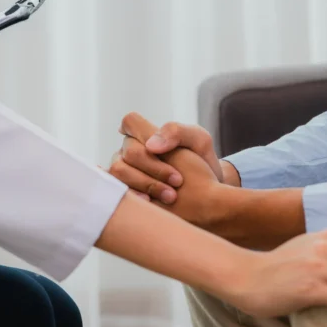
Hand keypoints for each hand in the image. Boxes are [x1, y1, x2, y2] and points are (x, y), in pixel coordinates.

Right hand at [109, 112, 225, 204]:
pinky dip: (134, 195)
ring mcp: (125, 172)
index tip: (161, 150)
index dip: (139, 132)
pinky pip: (117, 191)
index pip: (130, 122)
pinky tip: (151, 203)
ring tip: (170, 196)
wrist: (209, 196)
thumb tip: (150, 145)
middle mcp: (130, 152)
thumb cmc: (202, 164)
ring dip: (145, 182)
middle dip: (154, 167)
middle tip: (178, 181)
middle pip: (129, 151)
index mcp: (146, 135)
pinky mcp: (125, 193)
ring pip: (118, 171)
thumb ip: (176, 132)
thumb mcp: (199, 141)